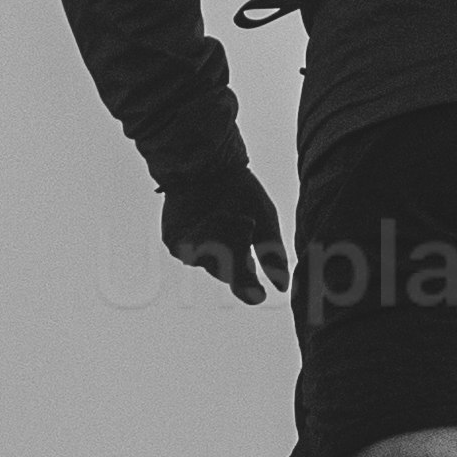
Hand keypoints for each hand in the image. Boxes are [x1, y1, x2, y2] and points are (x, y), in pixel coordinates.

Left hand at [164, 164, 292, 306]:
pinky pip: (193, 250)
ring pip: (211, 262)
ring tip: (231, 214)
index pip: (245, 283)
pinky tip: (214, 216)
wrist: (209, 163)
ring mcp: (193, 252)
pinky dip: (208, 234)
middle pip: (228, 274)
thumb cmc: (239, 190)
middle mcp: (214, 258)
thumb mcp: (265, 219)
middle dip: (241, 255)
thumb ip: (272, 253)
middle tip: (249, 225)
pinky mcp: (175, 243)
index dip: (251, 290)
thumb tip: (282, 287)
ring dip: (226, 239)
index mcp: (238, 256)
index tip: (260, 293)